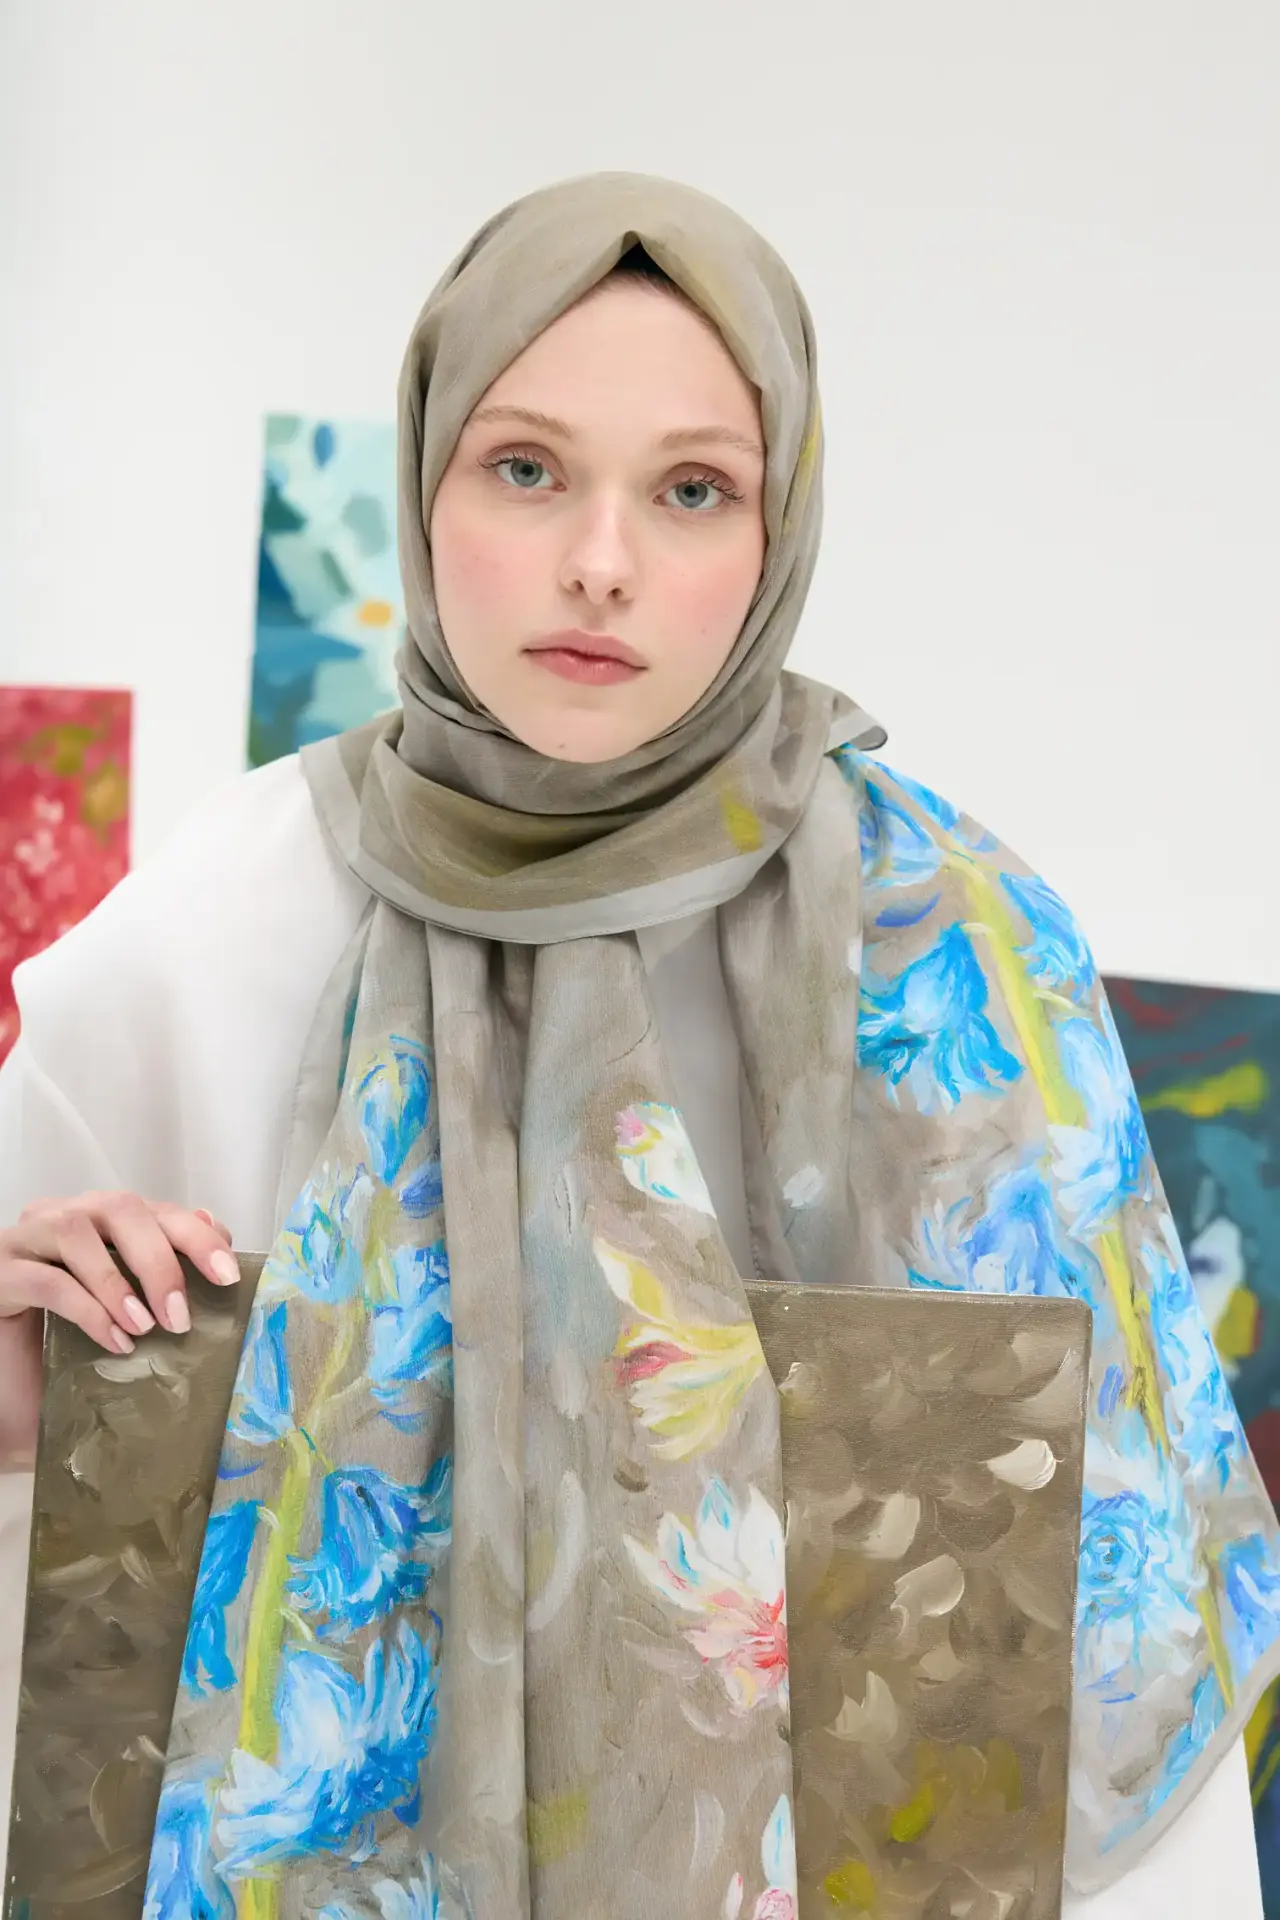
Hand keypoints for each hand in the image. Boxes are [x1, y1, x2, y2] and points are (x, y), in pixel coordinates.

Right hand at [0, 1190, 238, 1353]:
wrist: (6, 1370)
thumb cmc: (64, 1329)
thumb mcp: (123, 1302)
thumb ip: (164, 1266)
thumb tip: (215, 1230)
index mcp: (101, 1217)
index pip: (157, 1210)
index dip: (197, 1236)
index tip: (228, 1275)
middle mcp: (64, 1215)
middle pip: (120, 1209)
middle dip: (159, 1260)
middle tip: (180, 1316)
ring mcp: (27, 1239)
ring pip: (75, 1232)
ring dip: (117, 1281)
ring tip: (144, 1328)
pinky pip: (45, 1280)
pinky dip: (85, 1309)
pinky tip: (112, 1340)